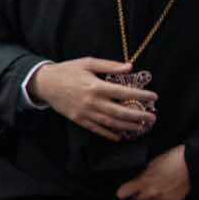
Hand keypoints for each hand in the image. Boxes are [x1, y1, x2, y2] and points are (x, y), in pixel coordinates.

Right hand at [33, 57, 157, 140]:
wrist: (45, 83)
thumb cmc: (67, 70)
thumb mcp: (88, 62)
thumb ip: (110, 66)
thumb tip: (130, 67)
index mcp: (96, 86)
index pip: (124, 93)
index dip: (141, 95)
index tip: (154, 97)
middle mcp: (92, 102)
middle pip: (121, 112)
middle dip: (139, 116)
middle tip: (152, 117)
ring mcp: (85, 113)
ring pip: (111, 123)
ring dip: (128, 127)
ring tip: (142, 127)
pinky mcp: (79, 120)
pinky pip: (97, 129)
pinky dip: (109, 134)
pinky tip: (120, 136)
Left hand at [116, 143, 190, 199]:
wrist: (191, 163)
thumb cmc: (171, 160)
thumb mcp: (151, 164)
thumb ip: (142, 176)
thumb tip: (136, 181)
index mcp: (144, 182)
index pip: (124, 193)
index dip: (122, 192)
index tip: (122, 192)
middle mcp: (152, 192)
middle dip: (136, 196)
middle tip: (138, 191)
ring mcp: (163, 198)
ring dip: (148, 199)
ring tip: (153, 190)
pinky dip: (160, 199)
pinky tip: (164, 191)